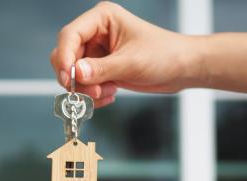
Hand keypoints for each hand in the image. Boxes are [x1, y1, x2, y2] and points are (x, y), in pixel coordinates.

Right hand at [51, 1, 200, 106]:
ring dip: (86, 89)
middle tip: (90, 92)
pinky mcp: (100, 68)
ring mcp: (97, 52)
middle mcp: (96, 33)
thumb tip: (76, 74)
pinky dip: (92, 94)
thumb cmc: (164, 55)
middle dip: (76, 77)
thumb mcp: (132, 63)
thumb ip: (101, 69)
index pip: (70, 35)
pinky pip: (84, 84)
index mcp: (102, 19)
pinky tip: (110, 95)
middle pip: (67, 55)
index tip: (68, 77)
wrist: (181, 69)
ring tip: (106, 93)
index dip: (64, 56)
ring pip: (73, 73)